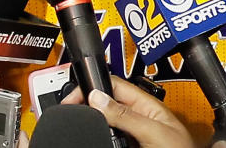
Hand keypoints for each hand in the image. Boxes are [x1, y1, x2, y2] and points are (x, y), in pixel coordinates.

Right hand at [59, 76, 195, 147]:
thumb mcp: (154, 131)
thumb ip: (127, 115)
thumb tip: (98, 97)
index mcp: (149, 106)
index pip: (116, 85)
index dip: (94, 85)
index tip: (74, 95)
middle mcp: (140, 120)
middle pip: (107, 104)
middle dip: (89, 104)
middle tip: (71, 110)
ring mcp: (134, 136)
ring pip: (105, 123)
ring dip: (92, 121)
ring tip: (79, 122)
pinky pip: (109, 139)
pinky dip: (98, 136)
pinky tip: (91, 137)